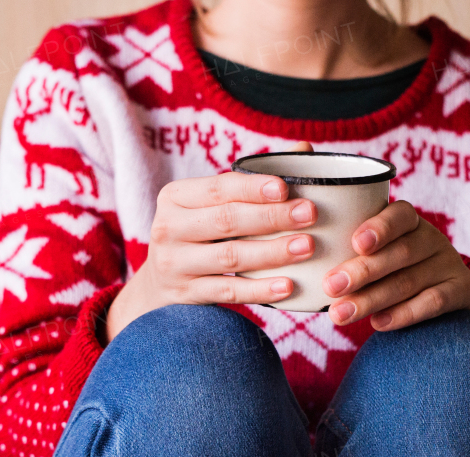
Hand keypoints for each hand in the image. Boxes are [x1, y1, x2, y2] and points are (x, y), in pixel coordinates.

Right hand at [104, 148, 316, 341]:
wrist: (159, 285)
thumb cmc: (199, 234)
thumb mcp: (210, 205)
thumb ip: (250, 181)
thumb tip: (304, 149)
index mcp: (176, 197)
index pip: (218, 187)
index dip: (252, 187)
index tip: (286, 188)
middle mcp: (168, 227)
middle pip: (226, 220)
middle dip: (272, 217)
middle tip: (309, 214)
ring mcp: (174, 264)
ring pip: (230, 256)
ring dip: (272, 252)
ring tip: (306, 247)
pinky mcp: (185, 294)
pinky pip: (228, 291)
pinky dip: (259, 290)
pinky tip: (287, 286)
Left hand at [324, 201, 469, 330]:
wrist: (445, 294)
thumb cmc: (391, 270)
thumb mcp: (376, 253)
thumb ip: (349, 254)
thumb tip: (303, 267)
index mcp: (408, 221)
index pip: (399, 215)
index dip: (379, 227)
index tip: (355, 243)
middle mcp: (431, 238)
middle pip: (399, 252)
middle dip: (362, 271)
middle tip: (330, 286)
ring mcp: (447, 264)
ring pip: (408, 281)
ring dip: (371, 299)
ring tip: (339, 315)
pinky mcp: (460, 291)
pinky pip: (433, 302)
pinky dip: (404, 314)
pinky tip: (377, 323)